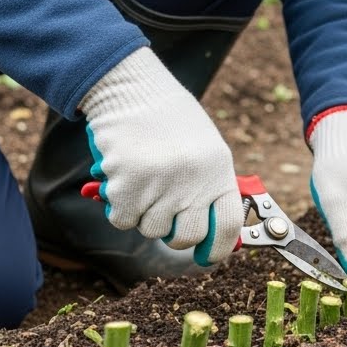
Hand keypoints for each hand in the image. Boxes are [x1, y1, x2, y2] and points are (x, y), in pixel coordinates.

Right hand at [80, 47, 241, 264]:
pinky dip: (119, 207)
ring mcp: (161, 184)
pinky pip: (123, 220)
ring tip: (143, 181)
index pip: (228, 226)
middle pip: (186, 237)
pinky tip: (122, 181)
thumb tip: (216, 235)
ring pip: (150, 229)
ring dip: (143, 214)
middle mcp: (193, 180)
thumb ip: (211, 187)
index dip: (218, 248)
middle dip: (173, 235)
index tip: (207, 257)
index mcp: (219, 170)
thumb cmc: (169, 120)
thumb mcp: (205, 148)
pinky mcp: (128, 185)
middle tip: (164, 215)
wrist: (132, 90)